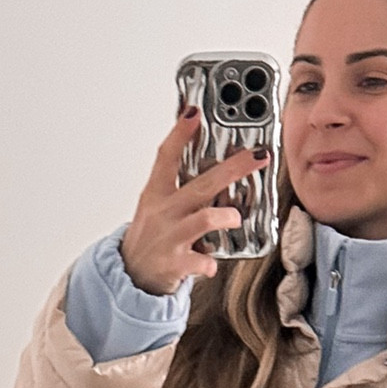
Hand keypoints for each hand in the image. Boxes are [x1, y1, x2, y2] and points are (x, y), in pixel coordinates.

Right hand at [119, 110, 270, 295]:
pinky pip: (198, 261)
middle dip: (232, 168)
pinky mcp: (174, 264)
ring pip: (203, 219)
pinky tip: (213, 264)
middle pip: (200, 184)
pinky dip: (209, 263)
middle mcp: (164, 212)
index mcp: (157, 194)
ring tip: (235, 218)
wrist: (130, 275)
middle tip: (257, 157)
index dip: (180, 133)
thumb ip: (177, 184)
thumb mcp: (155, 204)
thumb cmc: (150, 237)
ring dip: (225, 216)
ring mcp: (169, 238)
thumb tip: (206, 160)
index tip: (195, 112)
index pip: (166, 157)